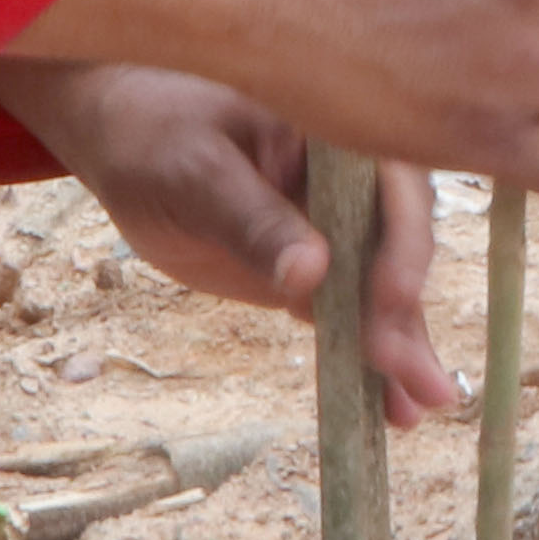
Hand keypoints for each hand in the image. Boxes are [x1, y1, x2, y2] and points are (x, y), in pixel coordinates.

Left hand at [0, 58, 457, 424]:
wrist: (124, 141)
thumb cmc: (157, 136)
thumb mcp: (195, 172)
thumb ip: (252, 219)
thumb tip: (311, 274)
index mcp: (339, 129)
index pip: (395, 186)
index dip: (401, 244)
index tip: (389, 301)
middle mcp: (356, 177)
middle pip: (400, 245)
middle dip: (406, 313)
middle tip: (414, 378)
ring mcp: (340, 227)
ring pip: (384, 290)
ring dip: (402, 349)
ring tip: (414, 410)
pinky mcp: (319, 271)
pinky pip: (353, 315)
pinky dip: (369, 358)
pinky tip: (389, 409)